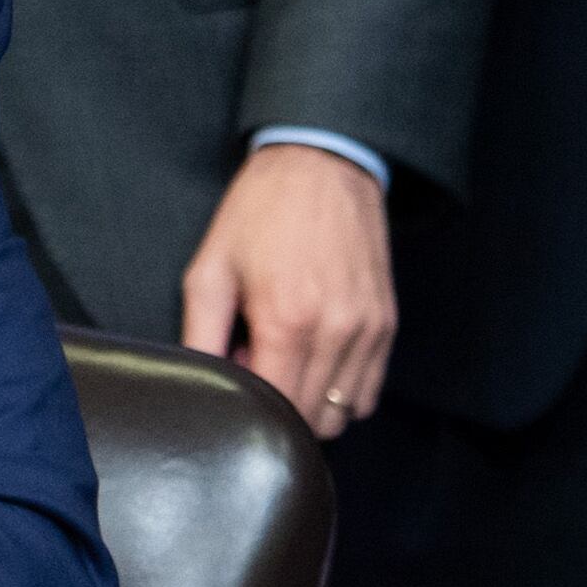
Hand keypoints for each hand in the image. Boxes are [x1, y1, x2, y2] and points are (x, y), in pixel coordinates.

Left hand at [179, 142, 395, 438]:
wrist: (321, 166)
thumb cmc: (260, 214)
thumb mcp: (210, 270)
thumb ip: (200, 337)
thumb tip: (202, 383)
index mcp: (288, 322)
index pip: (277, 410)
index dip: (250, 404)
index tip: (239, 370)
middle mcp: (336, 332)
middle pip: (310, 420)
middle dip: (279, 404)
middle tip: (259, 359)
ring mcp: (368, 331)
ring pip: (342, 414)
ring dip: (310, 400)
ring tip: (289, 354)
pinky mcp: (386, 325)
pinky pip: (367, 393)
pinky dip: (340, 390)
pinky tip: (316, 354)